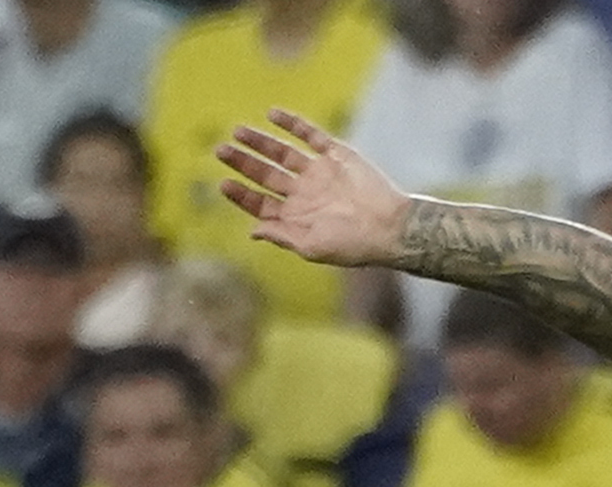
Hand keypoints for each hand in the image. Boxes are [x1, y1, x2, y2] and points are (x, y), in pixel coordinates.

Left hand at [217, 109, 411, 269]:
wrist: (390, 226)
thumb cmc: (352, 244)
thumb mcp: (312, 247)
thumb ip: (281, 236)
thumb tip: (252, 232)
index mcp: (297, 217)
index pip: (261, 204)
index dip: (241, 195)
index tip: (223, 184)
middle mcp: (305, 194)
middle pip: (267, 175)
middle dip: (243, 164)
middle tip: (220, 151)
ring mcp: (320, 172)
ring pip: (283, 153)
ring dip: (261, 142)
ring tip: (237, 132)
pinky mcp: (337, 155)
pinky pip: (311, 135)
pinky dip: (293, 124)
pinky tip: (272, 115)